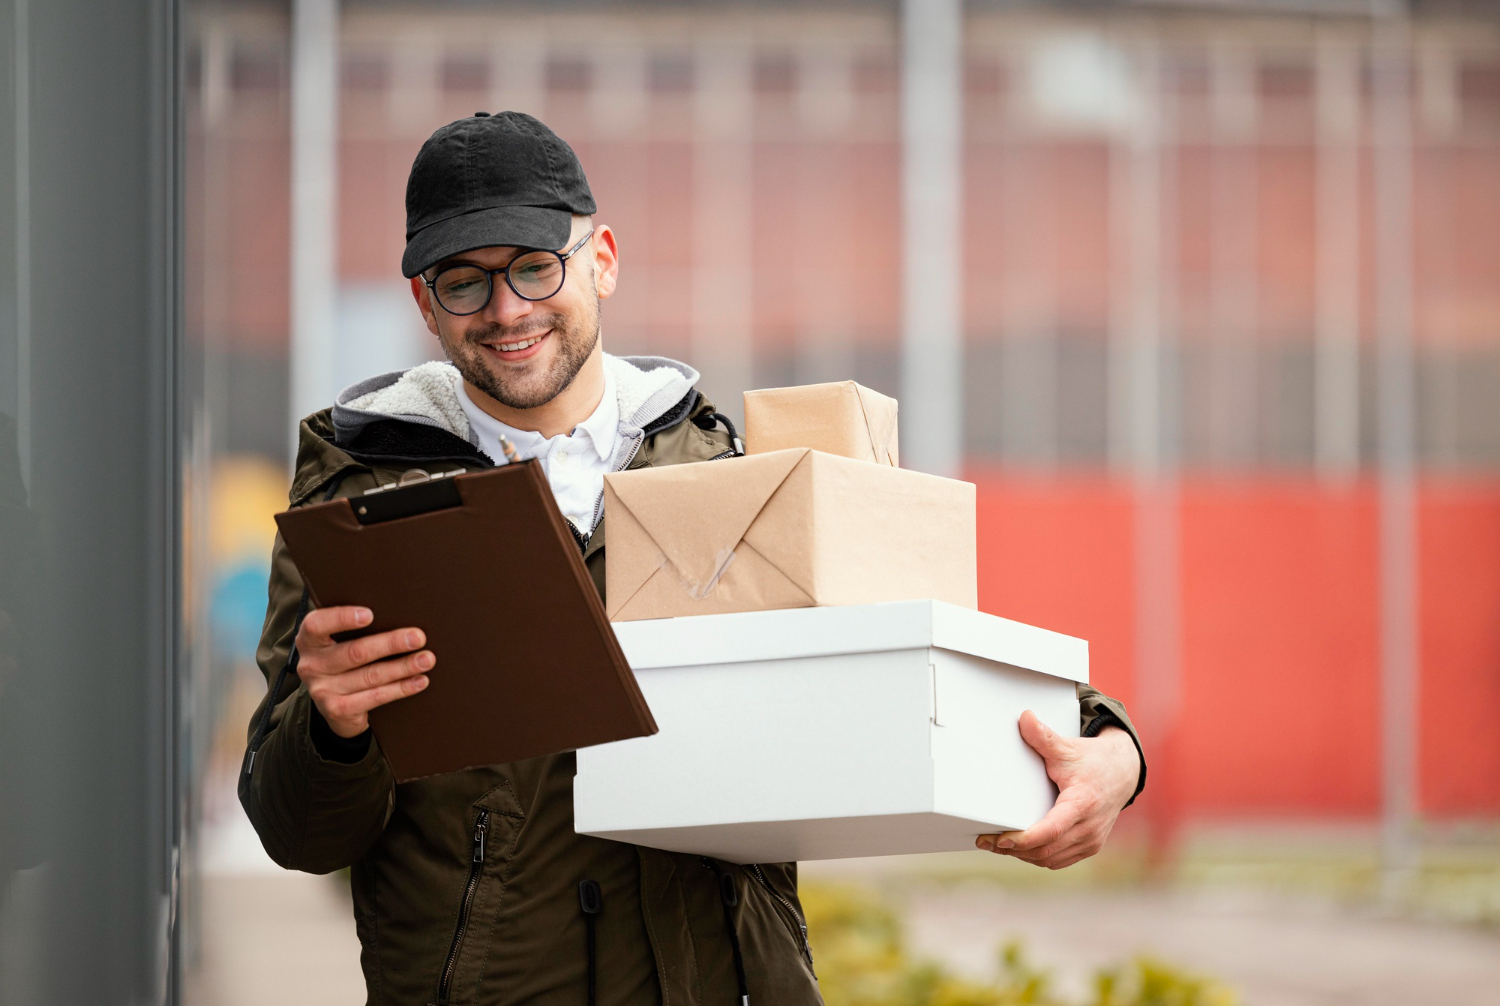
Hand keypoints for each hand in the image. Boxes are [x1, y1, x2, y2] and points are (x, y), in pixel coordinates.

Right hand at [295, 606, 433, 738]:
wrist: (336, 706)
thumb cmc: (345, 661)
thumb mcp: (340, 643)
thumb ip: (356, 629)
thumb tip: (399, 613)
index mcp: (309, 640)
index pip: (317, 624)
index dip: (342, 618)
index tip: (370, 614)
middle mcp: (311, 665)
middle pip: (355, 652)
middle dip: (391, 643)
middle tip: (418, 637)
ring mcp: (322, 690)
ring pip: (371, 675)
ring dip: (403, 666)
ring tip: (426, 659)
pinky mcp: (337, 710)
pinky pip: (375, 697)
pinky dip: (401, 688)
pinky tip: (420, 681)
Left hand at [976, 710, 1139, 868]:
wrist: (1123, 772)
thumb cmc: (1094, 761)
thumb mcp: (1068, 748)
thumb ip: (1044, 736)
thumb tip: (1024, 718)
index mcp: (1083, 804)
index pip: (1052, 830)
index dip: (1025, 839)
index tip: (1000, 839)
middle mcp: (1089, 828)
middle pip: (1046, 850)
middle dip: (1013, 849)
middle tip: (984, 841)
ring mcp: (1091, 841)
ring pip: (1050, 859)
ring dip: (1023, 855)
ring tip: (996, 845)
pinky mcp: (1089, 846)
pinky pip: (1059, 860)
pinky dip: (1037, 856)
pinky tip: (1018, 848)